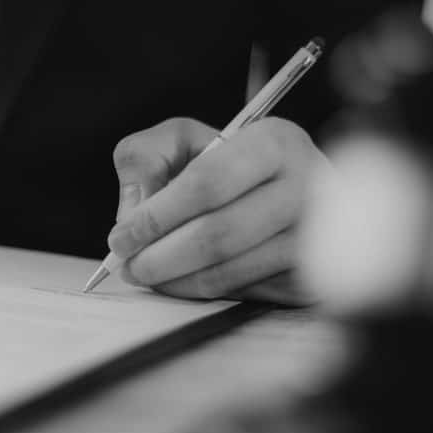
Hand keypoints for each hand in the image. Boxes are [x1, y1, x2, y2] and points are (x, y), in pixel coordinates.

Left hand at [108, 117, 325, 303]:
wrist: (293, 189)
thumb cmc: (230, 162)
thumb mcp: (185, 138)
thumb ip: (146, 158)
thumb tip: (132, 210)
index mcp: (274, 143)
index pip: (206, 184)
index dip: (156, 216)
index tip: (122, 236)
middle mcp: (304, 189)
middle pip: (216, 235)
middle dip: (159, 257)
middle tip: (128, 265)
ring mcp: (311, 238)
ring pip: (227, 271)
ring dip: (175, 281)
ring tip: (147, 274)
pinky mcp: (306, 276)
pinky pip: (242, 294)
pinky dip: (201, 291)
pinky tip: (182, 279)